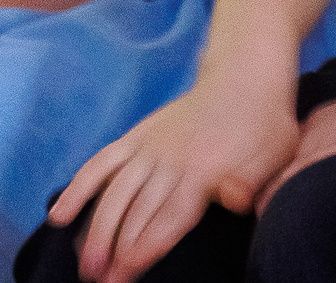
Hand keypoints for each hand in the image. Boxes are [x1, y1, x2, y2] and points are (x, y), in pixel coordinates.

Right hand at [50, 81, 298, 282]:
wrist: (245, 73)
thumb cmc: (265, 122)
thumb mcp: (275, 154)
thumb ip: (252, 181)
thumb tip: (231, 202)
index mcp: (204, 172)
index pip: (167, 220)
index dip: (144, 251)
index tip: (124, 277)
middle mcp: (169, 161)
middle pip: (136, 213)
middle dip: (116, 252)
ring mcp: (149, 146)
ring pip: (114, 193)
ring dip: (97, 231)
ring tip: (85, 267)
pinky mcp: (138, 135)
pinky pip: (102, 162)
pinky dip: (79, 187)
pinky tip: (60, 216)